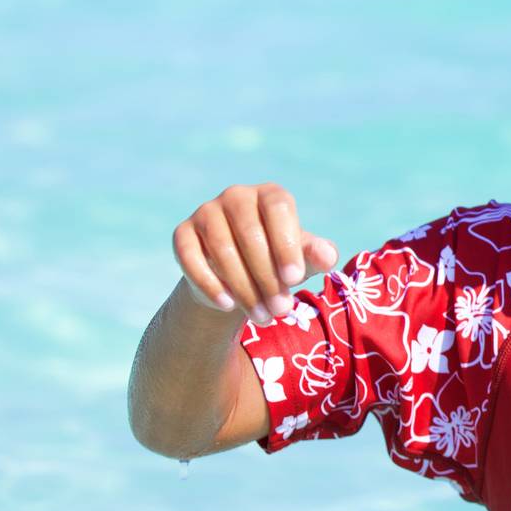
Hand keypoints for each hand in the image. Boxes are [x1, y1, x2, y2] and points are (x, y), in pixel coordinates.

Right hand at [172, 184, 339, 326]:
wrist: (237, 278)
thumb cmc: (278, 262)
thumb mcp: (302, 260)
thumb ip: (318, 255)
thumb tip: (327, 255)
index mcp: (270, 195)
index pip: (279, 210)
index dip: (286, 244)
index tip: (294, 279)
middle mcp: (237, 196)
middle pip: (250, 235)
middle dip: (267, 278)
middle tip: (281, 310)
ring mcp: (206, 212)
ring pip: (222, 250)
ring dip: (244, 288)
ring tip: (262, 316)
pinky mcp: (182, 233)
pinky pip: (190, 257)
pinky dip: (209, 284)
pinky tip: (227, 306)